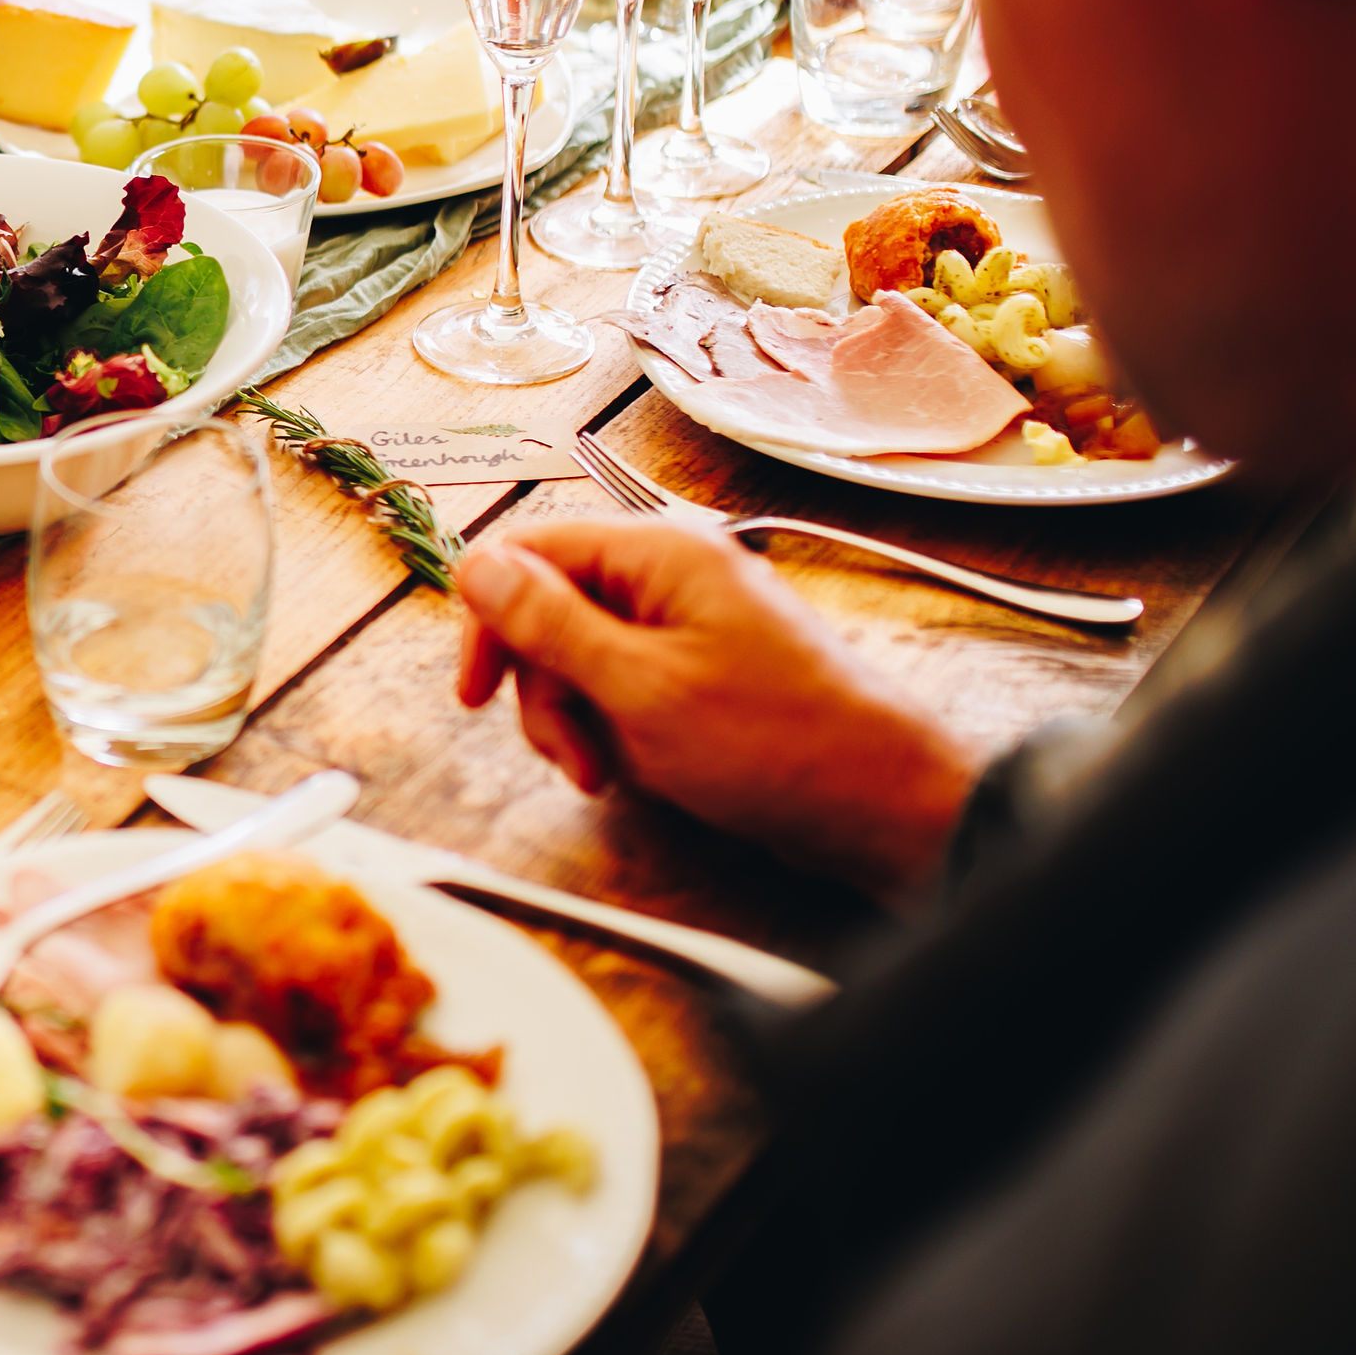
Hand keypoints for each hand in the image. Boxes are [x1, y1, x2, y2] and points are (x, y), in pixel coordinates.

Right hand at [454, 516, 979, 904]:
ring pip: (587, 656)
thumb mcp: (638, 687)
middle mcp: (676, 576)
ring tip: (604, 773)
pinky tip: (634, 770)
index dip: (491, 619)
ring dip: (577, 719)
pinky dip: (616, 729)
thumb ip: (550, 624)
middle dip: (543, 687)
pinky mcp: (706, 672)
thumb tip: (477, 562)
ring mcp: (694, 624)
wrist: (878, 803)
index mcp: (661, 555)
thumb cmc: (775, 742)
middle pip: (555, 608)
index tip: (476, 691)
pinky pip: (629, 685)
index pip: (533, 551)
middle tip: (565, 754)